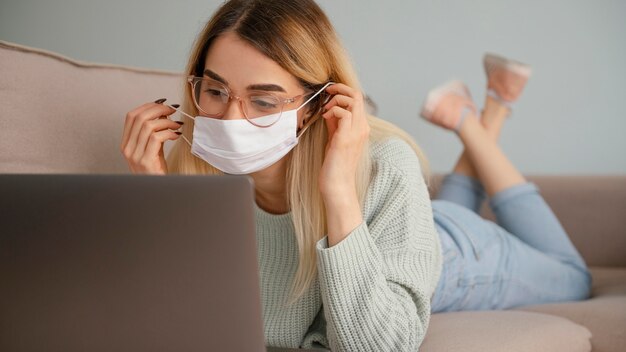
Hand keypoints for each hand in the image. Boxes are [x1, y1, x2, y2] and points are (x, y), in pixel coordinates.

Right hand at [121, 99, 181, 173]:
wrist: (156, 189)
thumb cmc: (155, 169)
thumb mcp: (152, 147)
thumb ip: (154, 132)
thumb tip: (163, 112)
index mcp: (126, 143)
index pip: (131, 116)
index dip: (147, 106)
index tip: (161, 104)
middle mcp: (127, 148)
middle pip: (139, 118)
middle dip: (158, 110)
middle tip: (172, 110)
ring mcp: (135, 155)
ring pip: (148, 126)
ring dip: (166, 121)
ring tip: (176, 125)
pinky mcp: (145, 161)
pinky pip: (156, 138)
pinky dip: (168, 132)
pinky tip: (176, 135)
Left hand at [319, 83, 369, 244]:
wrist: (337, 186)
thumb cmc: (335, 166)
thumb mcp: (335, 139)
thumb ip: (335, 124)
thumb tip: (329, 110)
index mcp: (361, 128)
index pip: (358, 99)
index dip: (343, 92)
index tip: (329, 93)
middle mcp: (362, 128)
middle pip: (357, 95)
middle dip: (340, 89)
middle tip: (326, 93)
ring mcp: (356, 133)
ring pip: (353, 100)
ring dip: (336, 99)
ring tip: (325, 110)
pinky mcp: (346, 139)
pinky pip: (344, 113)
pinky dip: (333, 110)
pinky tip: (325, 118)